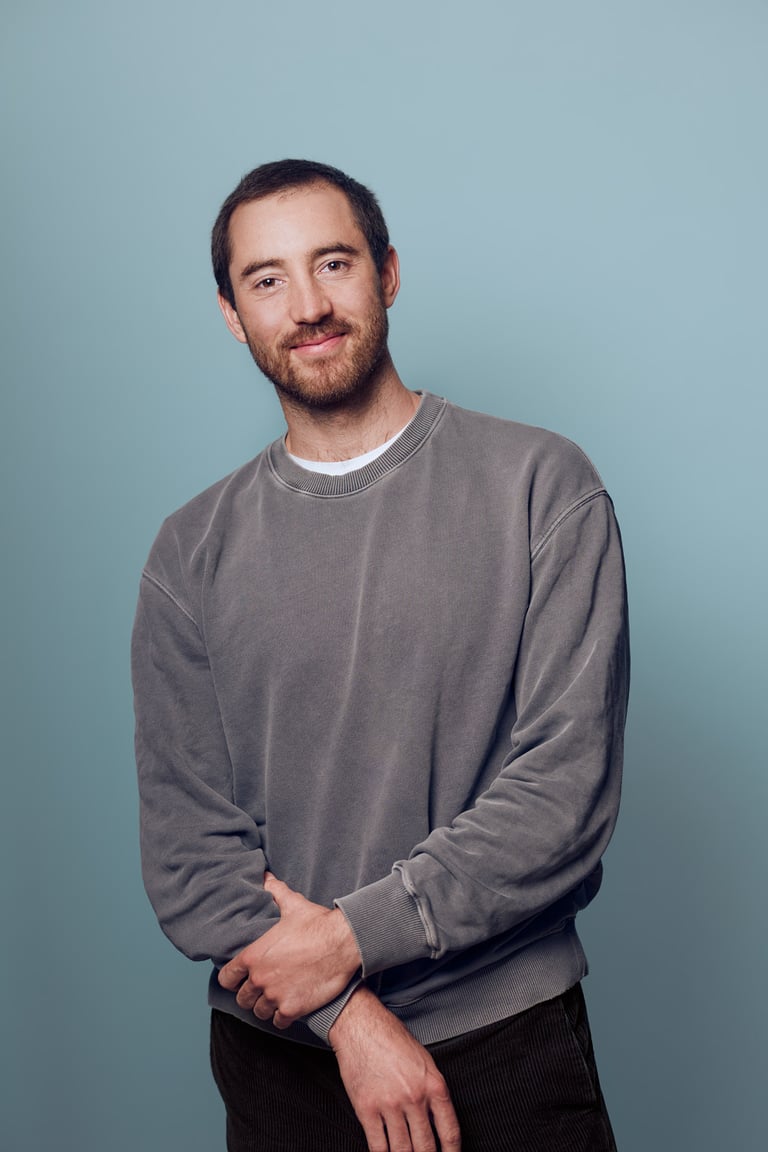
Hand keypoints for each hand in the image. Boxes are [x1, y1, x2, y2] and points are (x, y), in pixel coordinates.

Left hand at [217, 873, 361, 1026]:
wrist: (343, 943)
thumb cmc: (317, 924)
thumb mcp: (293, 904)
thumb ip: (275, 892)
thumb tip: (265, 876)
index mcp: (254, 955)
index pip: (227, 977)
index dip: (231, 978)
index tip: (238, 978)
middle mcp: (260, 978)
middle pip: (242, 998)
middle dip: (250, 994)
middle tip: (260, 989)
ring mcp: (276, 996)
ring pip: (259, 1012)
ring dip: (265, 1006)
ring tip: (274, 999)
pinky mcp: (293, 1009)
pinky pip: (278, 1022)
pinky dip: (281, 1018)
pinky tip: (288, 1008)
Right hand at [329, 987, 460, 1151]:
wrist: (361, 1025)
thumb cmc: (392, 1038)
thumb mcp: (424, 1060)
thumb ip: (432, 1091)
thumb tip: (437, 1122)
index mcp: (433, 1084)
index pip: (450, 1131)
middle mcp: (414, 1097)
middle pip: (425, 1147)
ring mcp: (389, 1104)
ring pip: (402, 1150)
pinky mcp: (366, 1108)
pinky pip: (378, 1146)